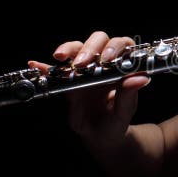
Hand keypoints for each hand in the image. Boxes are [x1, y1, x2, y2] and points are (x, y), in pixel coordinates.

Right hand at [28, 31, 150, 152]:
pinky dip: (45, 65)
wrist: (100, 135)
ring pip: (77, 48)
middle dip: (89, 48)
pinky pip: (56, 69)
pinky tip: (36, 64)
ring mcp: (84, 69)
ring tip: (60, 58)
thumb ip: (129, 95)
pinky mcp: (68, 78)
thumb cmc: (115, 121)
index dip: (115, 47)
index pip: (122, 45)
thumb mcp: (124, 112)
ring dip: (69, 50)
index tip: (107, 59)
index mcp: (121, 68)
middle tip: (82, 63)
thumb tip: (140, 78)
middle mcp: (103, 63)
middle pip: (98, 41)